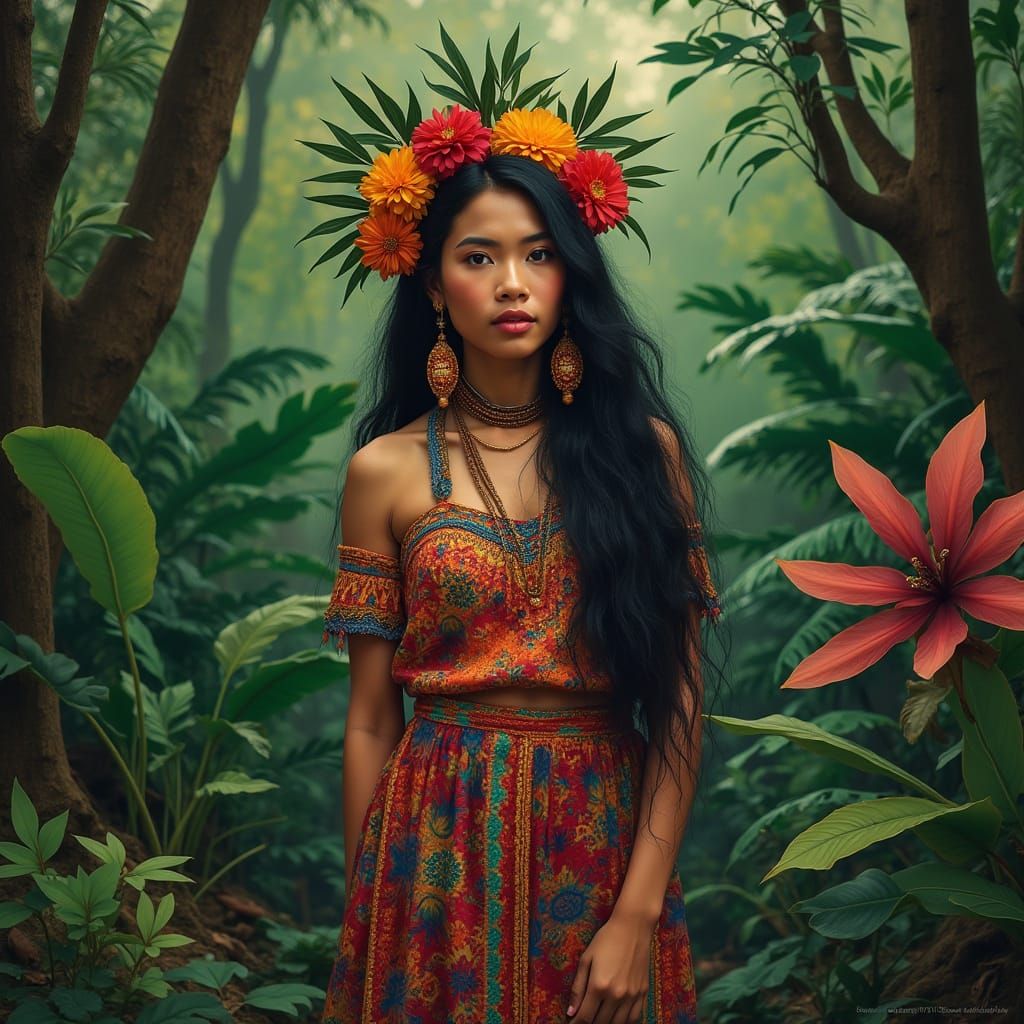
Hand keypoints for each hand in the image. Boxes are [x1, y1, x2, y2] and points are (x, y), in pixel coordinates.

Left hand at [566, 908, 656, 1022]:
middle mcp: (617, 995)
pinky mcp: (643, 993)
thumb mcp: (586, 959)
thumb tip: (571, 1012)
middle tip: (585, 1018)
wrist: (633, 927)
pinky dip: (625, 1023)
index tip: (572, 1023)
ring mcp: (632, 996)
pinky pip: (635, 1018)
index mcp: (599, 986)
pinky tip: (617, 1018)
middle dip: (590, 1023)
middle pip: (601, 1023)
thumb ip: (578, 987)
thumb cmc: (606, 939)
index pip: (585, 1017)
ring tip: (599, 1018)